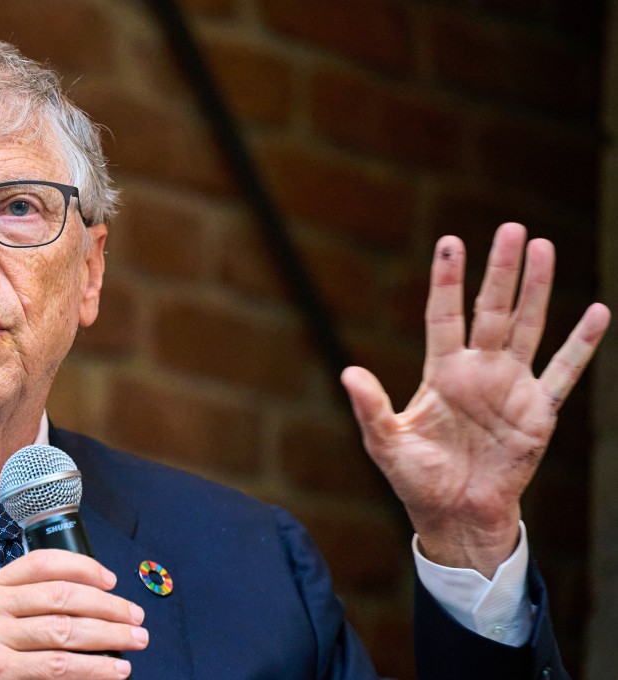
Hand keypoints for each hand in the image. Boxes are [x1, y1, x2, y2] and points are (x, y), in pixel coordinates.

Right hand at [0, 550, 145, 678]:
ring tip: (135, 640)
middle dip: (108, 605)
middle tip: (135, 614)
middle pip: (62, 595)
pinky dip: (93, 668)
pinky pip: (58, 667)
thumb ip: (10, 603)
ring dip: (110, 635)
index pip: (41, 563)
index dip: (84, 567)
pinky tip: (113, 670)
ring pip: (66, 630)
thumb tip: (73, 599)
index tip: (110, 579)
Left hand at [342, 223, 609, 576]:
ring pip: (527, 327)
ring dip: (536, 290)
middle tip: (511, 229)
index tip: (451, 241)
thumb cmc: (417, 478)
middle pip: (491, 310)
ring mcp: (511, 387)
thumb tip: (347, 373)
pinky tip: (596, 312)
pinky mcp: (539, 412)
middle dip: (500, 271)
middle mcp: (478, 370)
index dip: (448, 280)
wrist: (455, 515)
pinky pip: (564, 372)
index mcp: (441, 372)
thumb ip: (371, 407)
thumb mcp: (387, 443)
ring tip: (543, 248)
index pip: (444, 315)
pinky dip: (581, 344)